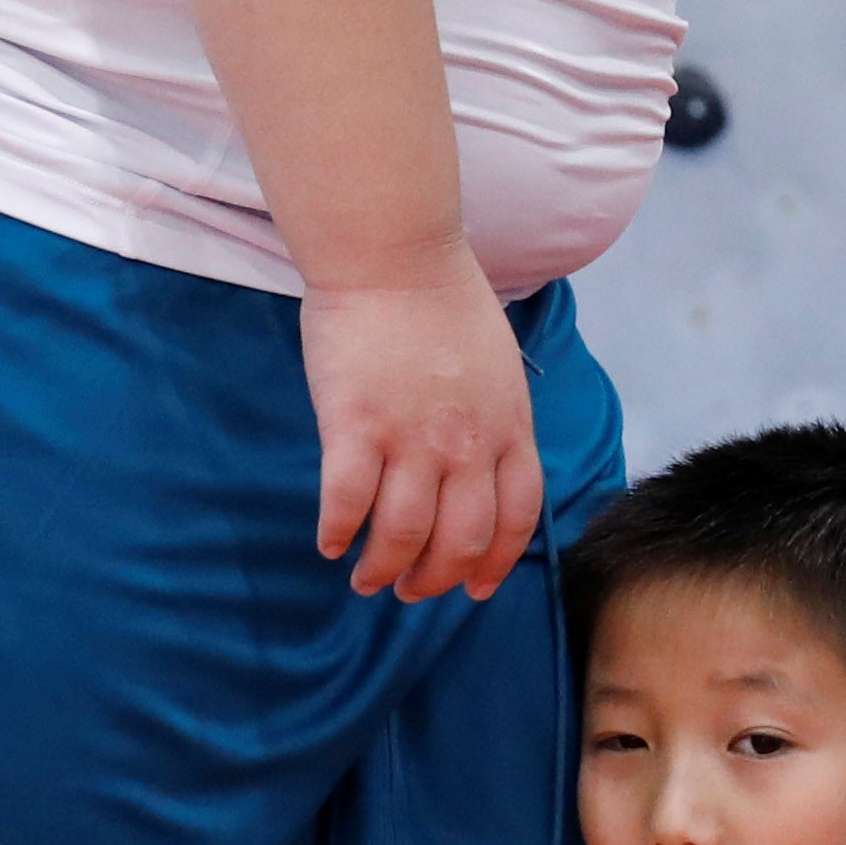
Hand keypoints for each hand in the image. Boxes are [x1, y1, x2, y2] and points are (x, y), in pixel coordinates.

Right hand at [302, 255, 542, 601]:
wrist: (395, 254)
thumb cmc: (444, 300)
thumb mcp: (499, 368)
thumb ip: (495, 421)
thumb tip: (478, 467)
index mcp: (509, 428)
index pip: (516, 519)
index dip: (495, 564)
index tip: (474, 588)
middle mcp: (467, 444)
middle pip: (461, 540)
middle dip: (435, 579)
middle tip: (409, 590)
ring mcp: (411, 437)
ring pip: (403, 534)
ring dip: (383, 568)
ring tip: (366, 579)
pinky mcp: (354, 425)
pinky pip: (346, 501)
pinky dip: (337, 532)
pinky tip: (330, 543)